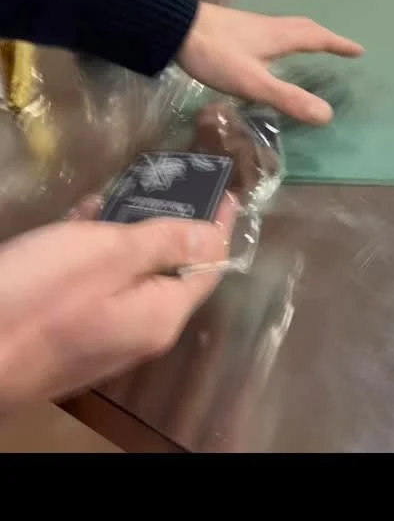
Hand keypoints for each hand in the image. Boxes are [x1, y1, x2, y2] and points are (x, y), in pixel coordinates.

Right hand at [0, 196, 235, 413]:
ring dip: (128, 234)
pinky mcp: (66, 335)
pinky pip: (96, 287)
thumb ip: (165, 243)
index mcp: (160, 317)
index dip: (220, 227)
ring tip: (125, 191)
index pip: (208, 267)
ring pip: (129, 276)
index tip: (226, 191)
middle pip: (170, 272)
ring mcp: (100, 338)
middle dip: (171, 226)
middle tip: (171, 182)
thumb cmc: (40, 296)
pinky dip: (95, 253)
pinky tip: (82, 220)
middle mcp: (139, 334)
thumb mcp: (107, 256)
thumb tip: (216, 235)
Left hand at [178, 3, 363, 124]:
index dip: (339, 45)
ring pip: (289, 28)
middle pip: (306, 28)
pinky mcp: (237, 29)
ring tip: (314, 45)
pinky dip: (287, 37)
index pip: (318, 39)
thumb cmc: (217, 54)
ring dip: (307, 35)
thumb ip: (288, 99)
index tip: (359, 50)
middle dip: (326, 38)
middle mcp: (272, 26)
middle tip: (340, 47)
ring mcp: (253, 26)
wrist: (176, 28)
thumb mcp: (254, 83)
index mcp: (281, 37)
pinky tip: (272, 48)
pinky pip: (274, 30)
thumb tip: (328, 115)